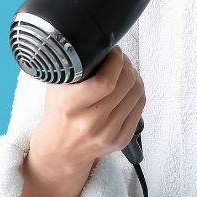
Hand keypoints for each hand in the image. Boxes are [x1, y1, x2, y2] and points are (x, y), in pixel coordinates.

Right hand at [28, 45, 145, 175]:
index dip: (116, 61)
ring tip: (124, 70)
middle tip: (119, 58)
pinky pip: (140, 107)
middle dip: (126, 64)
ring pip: (137, 93)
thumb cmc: (58, 114)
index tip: (113, 51)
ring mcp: (109, 133)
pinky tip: (128, 86)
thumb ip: (73, 67)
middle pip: (125, 84)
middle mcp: (91, 122)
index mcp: (70, 106)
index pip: (106, 81)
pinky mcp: (122, 139)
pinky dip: (137, 91)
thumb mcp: (56, 87)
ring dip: (134, 75)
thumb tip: (99, 45)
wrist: (60, 151)